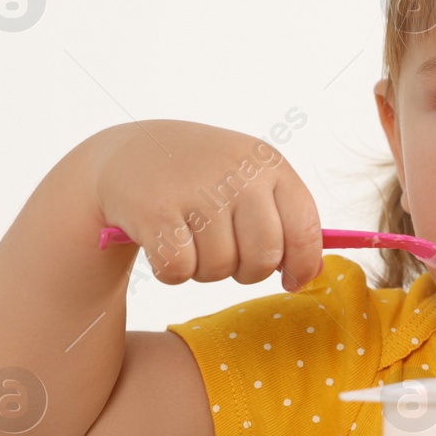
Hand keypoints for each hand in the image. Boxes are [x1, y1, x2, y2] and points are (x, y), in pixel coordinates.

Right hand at [88, 119, 322, 290]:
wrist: (126, 154)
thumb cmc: (201, 176)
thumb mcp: (249, 178)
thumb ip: (284, 219)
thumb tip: (308, 275)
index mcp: (269, 163)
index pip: (305, 229)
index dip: (302, 265)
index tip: (293, 280)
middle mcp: (238, 173)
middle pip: (263, 258)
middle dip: (248, 272)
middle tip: (229, 258)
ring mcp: (197, 190)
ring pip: (219, 269)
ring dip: (204, 270)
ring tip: (191, 241)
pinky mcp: (156, 211)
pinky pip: (179, 271)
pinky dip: (171, 271)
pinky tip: (164, 244)